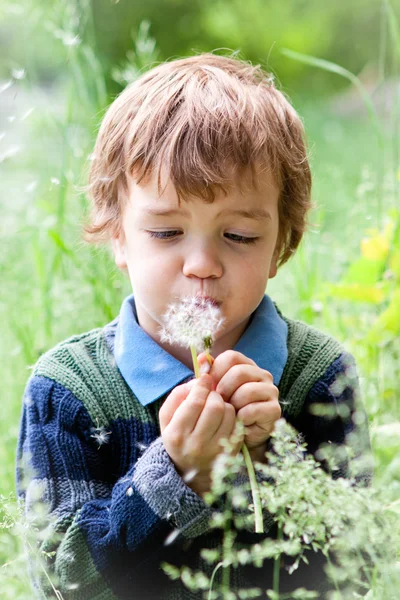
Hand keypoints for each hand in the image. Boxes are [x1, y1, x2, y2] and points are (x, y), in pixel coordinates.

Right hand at [159, 374, 242, 495]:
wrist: (190, 470)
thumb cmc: (178, 436)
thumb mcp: (168, 418)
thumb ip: (177, 395)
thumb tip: (197, 381)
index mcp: (177, 434)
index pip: (195, 401)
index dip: (202, 385)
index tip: (205, 379)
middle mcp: (196, 445)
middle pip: (214, 405)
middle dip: (214, 394)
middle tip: (210, 394)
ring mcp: (215, 450)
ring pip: (228, 412)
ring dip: (224, 404)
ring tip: (216, 407)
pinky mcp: (231, 452)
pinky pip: (238, 423)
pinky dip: (232, 416)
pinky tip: (224, 418)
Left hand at [199, 350, 280, 455]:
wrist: (236, 437)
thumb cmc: (224, 410)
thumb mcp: (212, 391)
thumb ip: (207, 374)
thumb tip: (202, 358)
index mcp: (247, 365)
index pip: (231, 357)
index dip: (216, 371)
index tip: (209, 386)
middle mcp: (262, 374)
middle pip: (239, 372)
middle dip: (223, 390)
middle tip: (219, 402)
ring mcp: (271, 391)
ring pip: (247, 391)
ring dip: (233, 405)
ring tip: (230, 413)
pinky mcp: (274, 409)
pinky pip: (253, 409)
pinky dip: (241, 417)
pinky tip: (239, 421)